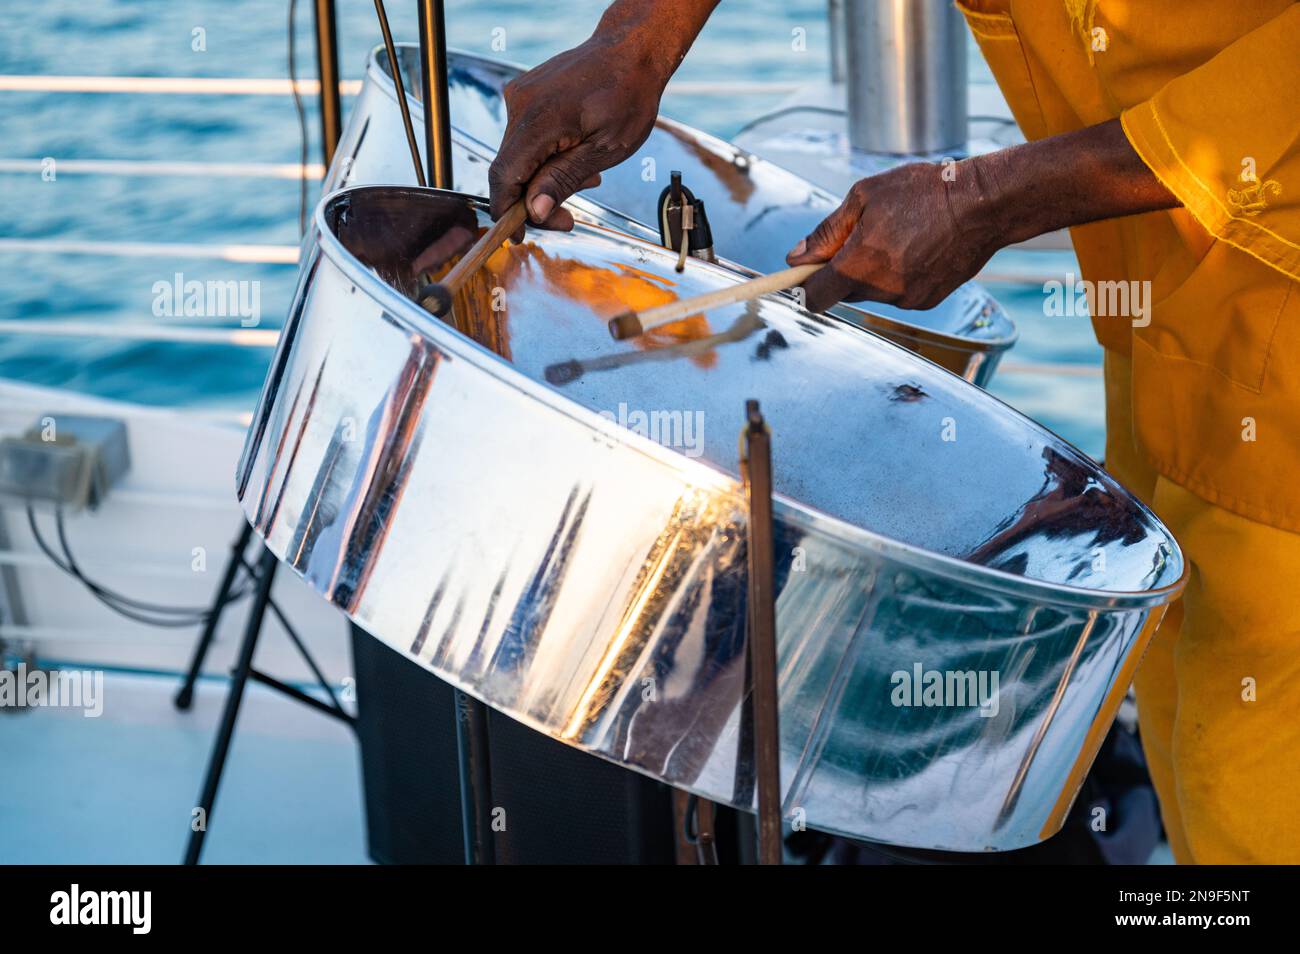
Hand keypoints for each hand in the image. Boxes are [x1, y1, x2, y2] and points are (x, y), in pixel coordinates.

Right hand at [488, 35, 666, 230]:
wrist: (631, 50)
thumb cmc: (628, 95)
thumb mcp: (605, 149)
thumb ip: (563, 180)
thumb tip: (534, 212)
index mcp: (537, 120)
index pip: (504, 176)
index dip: (507, 212)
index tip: (518, 236)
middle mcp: (519, 105)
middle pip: (511, 170)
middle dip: (536, 198)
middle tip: (568, 217)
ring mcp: (520, 96)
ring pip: (520, 156)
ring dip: (546, 176)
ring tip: (588, 177)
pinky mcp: (526, 94)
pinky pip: (527, 137)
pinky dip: (547, 155)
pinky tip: (577, 154)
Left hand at [785, 161, 1000, 314]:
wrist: (982, 205)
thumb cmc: (924, 193)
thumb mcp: (864, 197)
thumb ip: (826, 232)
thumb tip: (796, 255)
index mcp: (859, 264)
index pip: (815, 297)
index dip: (805, 285)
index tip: (806, 272)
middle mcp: (881, 290)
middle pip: (844, 292)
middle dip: (845, 269)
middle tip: (863, 236)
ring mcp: (906, 299)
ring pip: (873, 292)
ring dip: (874, 271)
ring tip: (899, 236)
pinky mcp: (926, 301)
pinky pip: (898, 293)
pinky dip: (899, 276)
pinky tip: (917, 249)